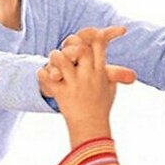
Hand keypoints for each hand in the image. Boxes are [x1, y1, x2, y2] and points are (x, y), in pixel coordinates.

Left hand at [37, 27, 131, 147]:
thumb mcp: (110, 89)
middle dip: (72, 43)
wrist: (91, 129)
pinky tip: (45, 75)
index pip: (99, 44)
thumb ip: (114, 74)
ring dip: (55, 56)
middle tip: (67, 47)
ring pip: (60, 58)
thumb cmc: (100, 108)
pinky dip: (42, 74)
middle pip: (80, 47)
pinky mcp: (60, 94)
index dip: (92, 35)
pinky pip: (46, 76)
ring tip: (55, 61)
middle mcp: (87, 76)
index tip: (87, 36)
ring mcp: (73, 84)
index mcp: (100, 72)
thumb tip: (122, 61)